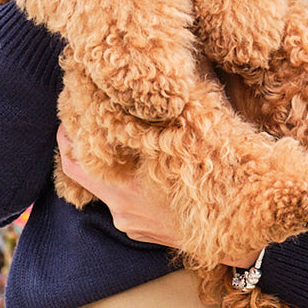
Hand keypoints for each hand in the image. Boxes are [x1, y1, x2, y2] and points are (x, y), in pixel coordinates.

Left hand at [57, 126, 260, 267]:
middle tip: (71, 120)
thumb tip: (180, 70)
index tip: (69, 109)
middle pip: (79, 174)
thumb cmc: (218, 186)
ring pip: (104, 187)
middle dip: (73, 147)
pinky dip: (122, 183)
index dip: (68, 132)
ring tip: (110, 138)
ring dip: (104, 165)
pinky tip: (138, 168)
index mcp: (126, 186)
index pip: (77, 159)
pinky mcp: (140, 231)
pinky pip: (121, 202)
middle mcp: (120, 207)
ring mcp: (129, 222)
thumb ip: (178, 112)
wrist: (239, 236)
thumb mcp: (195, 143)